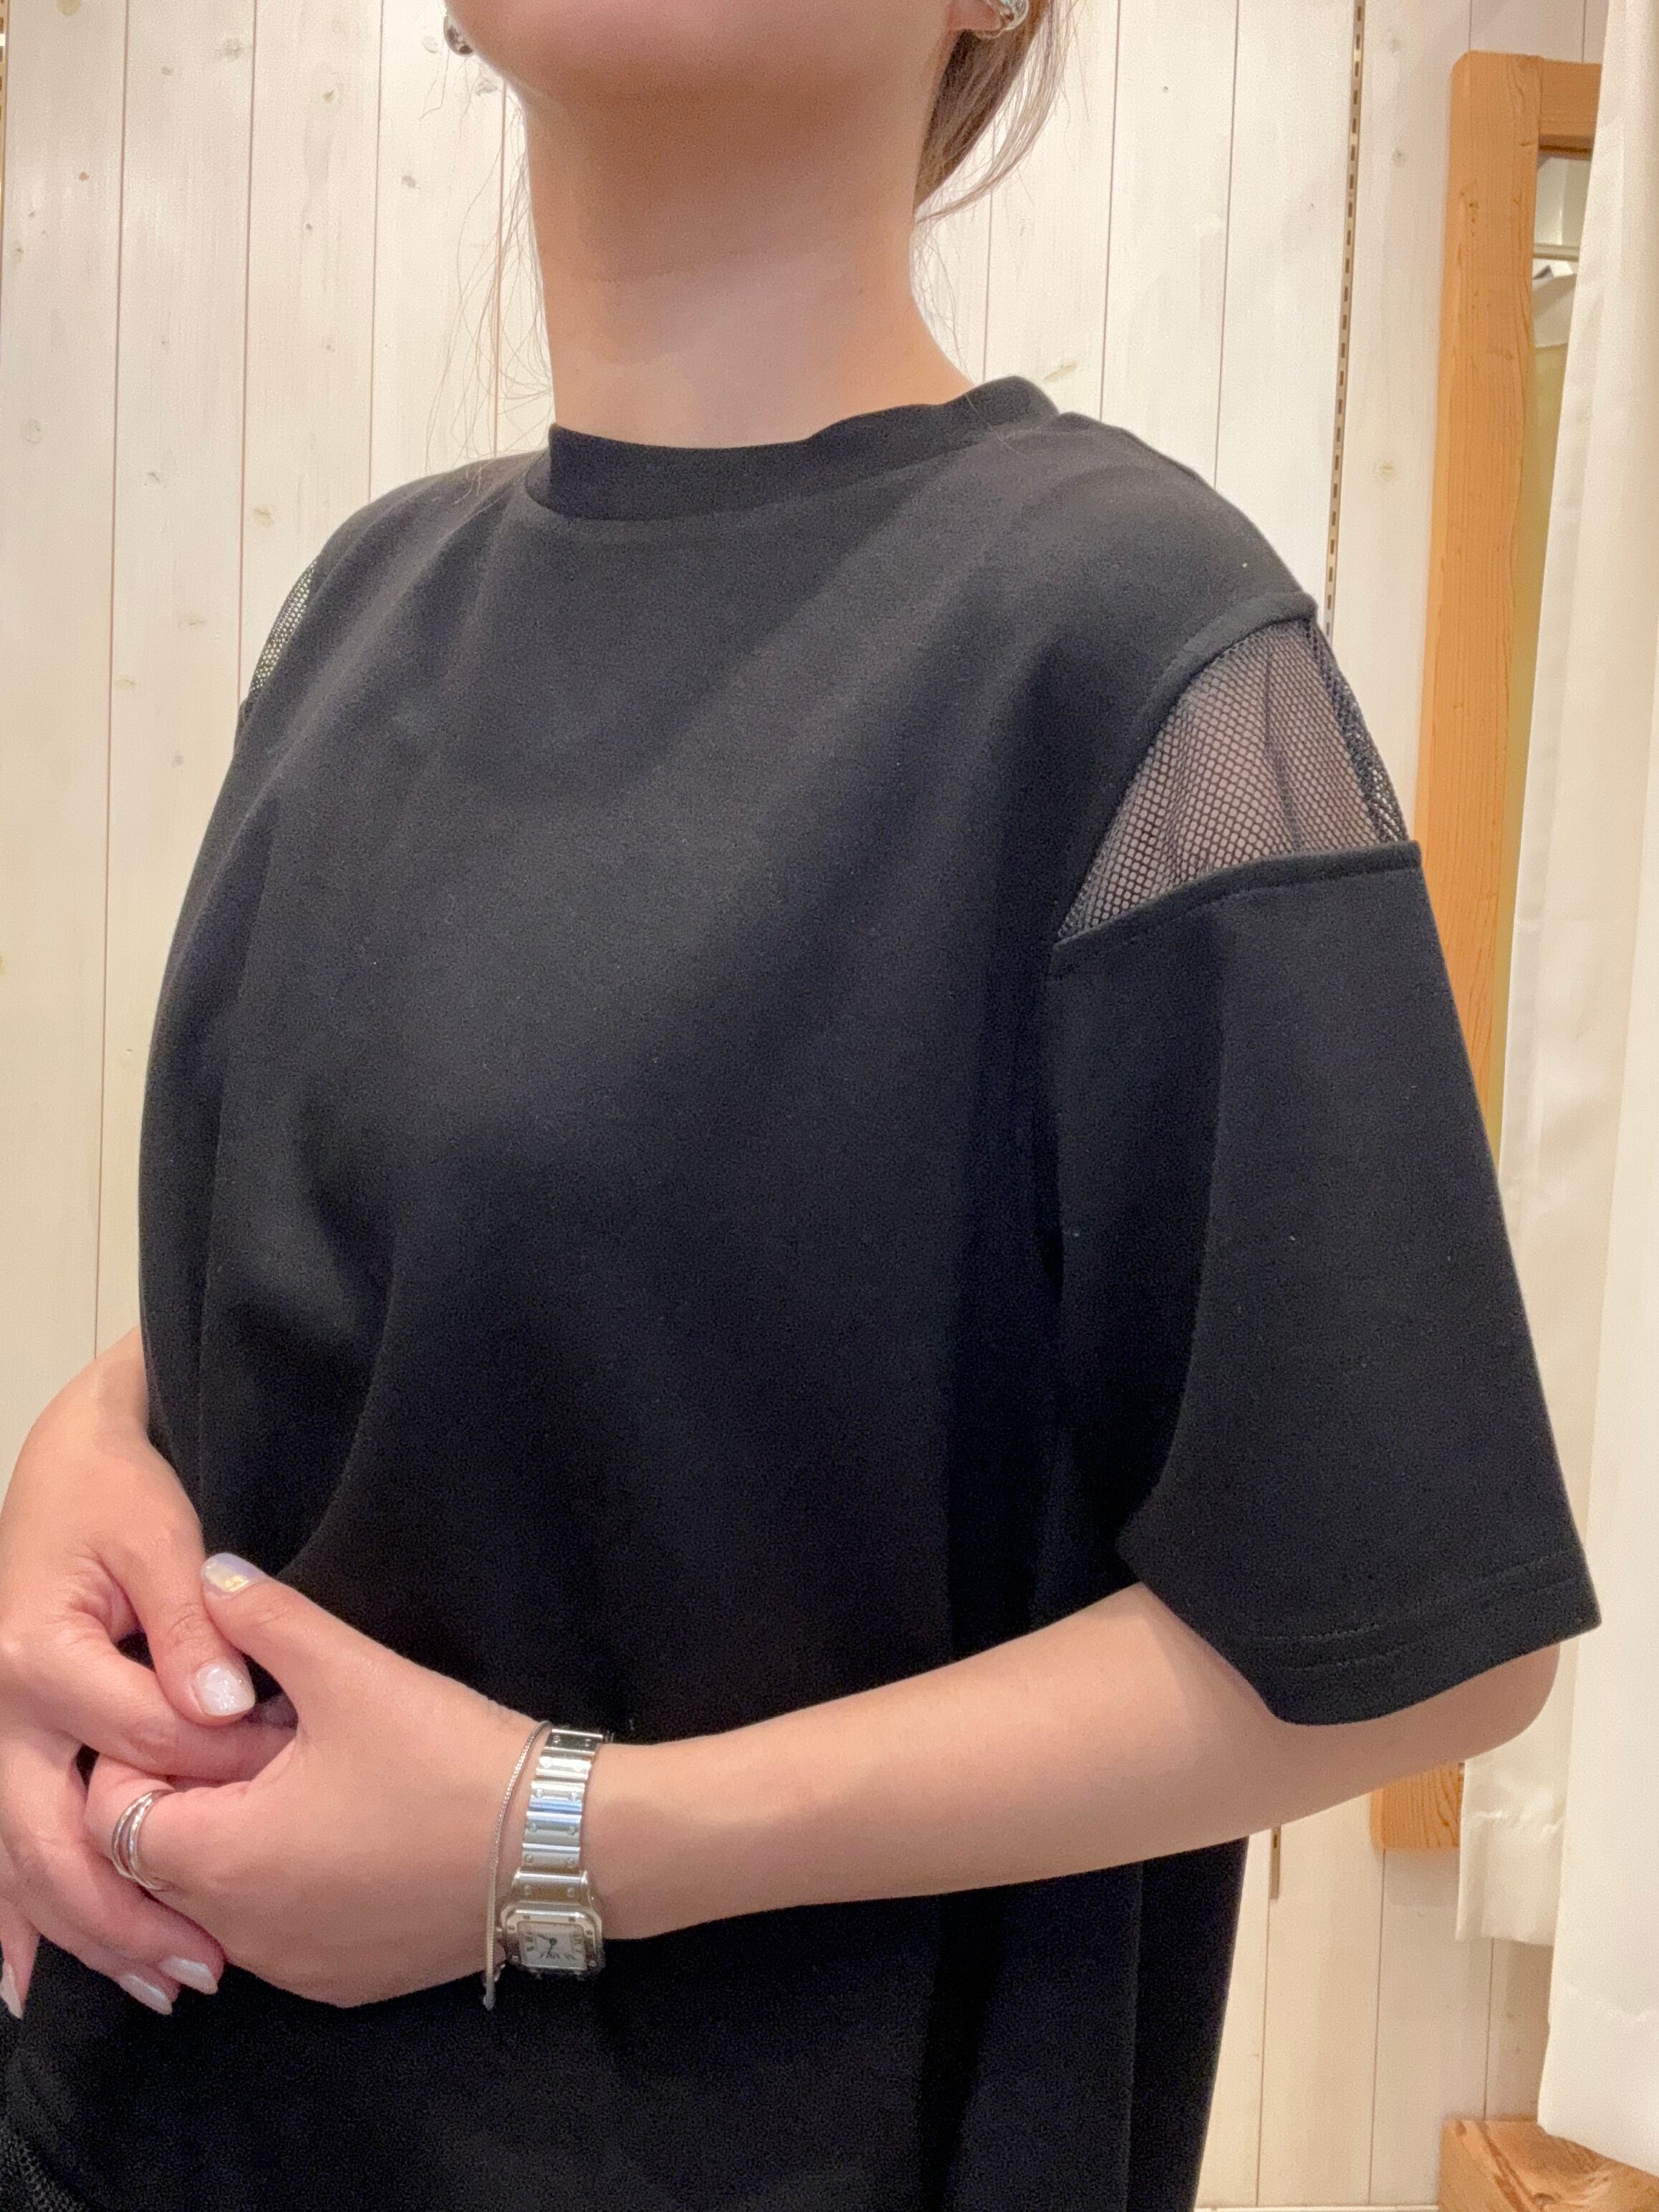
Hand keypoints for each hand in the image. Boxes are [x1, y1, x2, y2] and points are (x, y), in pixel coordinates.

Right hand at [0, 1333, 293, 2015]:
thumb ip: (192, 1629)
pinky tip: (25, 1986)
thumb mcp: (162, 1541)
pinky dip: (14, 1921)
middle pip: (53, 1839)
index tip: (288, 1775)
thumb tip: (227, 1707)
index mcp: (41, 1657)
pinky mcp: (0, 1750)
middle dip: (128, 1912)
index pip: (142, 1737)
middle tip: (206, 1966)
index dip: (220, 1762)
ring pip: (18, 1865)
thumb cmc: (117, 1500)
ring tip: (160, 1987)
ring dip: (83, 1935)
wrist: (61, 1473)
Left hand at [82, 1556, 566, 2007]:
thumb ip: (265, 1618)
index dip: (142, 1756)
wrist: (560, 1846)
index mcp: (223, 1859)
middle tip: (259, 1734)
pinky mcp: (343, 1982)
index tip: (204, 1712)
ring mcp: (294, 1969)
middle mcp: (241, 1934)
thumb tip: (209, 1575)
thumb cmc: (448, 1758)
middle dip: (190, 1796)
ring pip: (217, 1902)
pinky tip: (346, 1826)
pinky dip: (285, 1884)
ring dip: (237, 1840)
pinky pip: (277, 1932)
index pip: (112, 1818)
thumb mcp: (352, 1670)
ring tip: (306, 1774)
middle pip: (158, 1864)